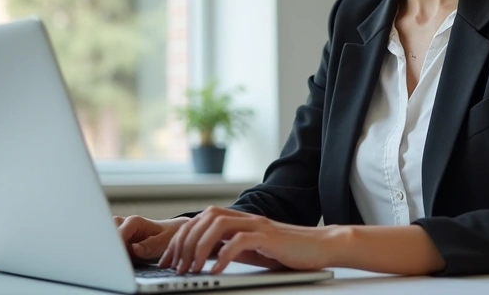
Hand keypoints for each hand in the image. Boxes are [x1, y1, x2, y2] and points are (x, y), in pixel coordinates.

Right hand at [114, 215, 189, 261]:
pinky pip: (110, 247)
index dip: (118, 248)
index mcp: (134, 222)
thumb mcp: (164, 242)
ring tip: (129, 259)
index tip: (122, 259)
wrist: (171, 234)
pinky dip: (115, 255)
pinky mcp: (118, 240)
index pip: (117, 235)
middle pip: (107, 236)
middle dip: (113, 249)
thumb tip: (134, 249)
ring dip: (114, 252)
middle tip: (126, 259)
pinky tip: (125, 260)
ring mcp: (119, 232)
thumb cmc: (170, 236)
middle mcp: (123, 224)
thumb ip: (150, 246)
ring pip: (106, 240)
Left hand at [159, 206, 338, 274]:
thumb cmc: (287, 251)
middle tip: (175, 267)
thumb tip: (203, 257)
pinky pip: (240, 240)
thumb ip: (229, 248)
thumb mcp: (251, 250)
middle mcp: (244, 217)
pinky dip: (224, 255)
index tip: (168, 260)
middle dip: (183, 243)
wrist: (320, 246)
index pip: (199, 221)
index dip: (179, 239)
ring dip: (199, 247)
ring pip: (217, 224)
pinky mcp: (269, 236)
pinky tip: (217, 270)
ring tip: (192, 269)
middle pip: (203, 219)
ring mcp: (256, 224)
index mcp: (237, 219)